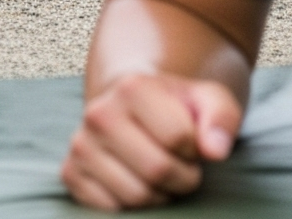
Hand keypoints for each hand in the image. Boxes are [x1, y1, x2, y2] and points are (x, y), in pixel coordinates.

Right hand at [63, 73, 243, 210]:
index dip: (194, 149)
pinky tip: (136, 182)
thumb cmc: (176, 108)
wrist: (133, 108)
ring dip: (160, 196)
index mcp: (132, 86)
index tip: (190, 142)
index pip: (178, 139)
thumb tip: (215, 151)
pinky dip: (132, 208)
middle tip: (182, 166)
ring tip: (161, 173)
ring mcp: (80, 144)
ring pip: (136, 197)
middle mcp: (99, 112)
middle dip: (182, 178)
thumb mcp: (207, 100)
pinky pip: (110, 211)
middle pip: (157, 171)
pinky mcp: (70, 173)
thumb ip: (221, 117)